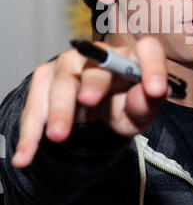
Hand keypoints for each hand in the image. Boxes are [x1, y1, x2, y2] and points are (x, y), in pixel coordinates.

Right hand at [12, 36, 168, 167]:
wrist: (97, 111)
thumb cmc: (124, 106)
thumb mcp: (139, 114)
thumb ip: (146, 105)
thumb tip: (148, 93)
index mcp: (133, 59)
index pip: (148, 50)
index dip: (153, 66)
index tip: (155, 90)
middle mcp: (101, 55)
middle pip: (96, 63)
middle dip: (92, 82)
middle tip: (89, 101)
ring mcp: (70, 64)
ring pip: (62, 81)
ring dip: (59, 109)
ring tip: (58, 136)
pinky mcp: (47, 78)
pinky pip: (37, 103)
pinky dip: (31, 130)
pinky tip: (26, 154)